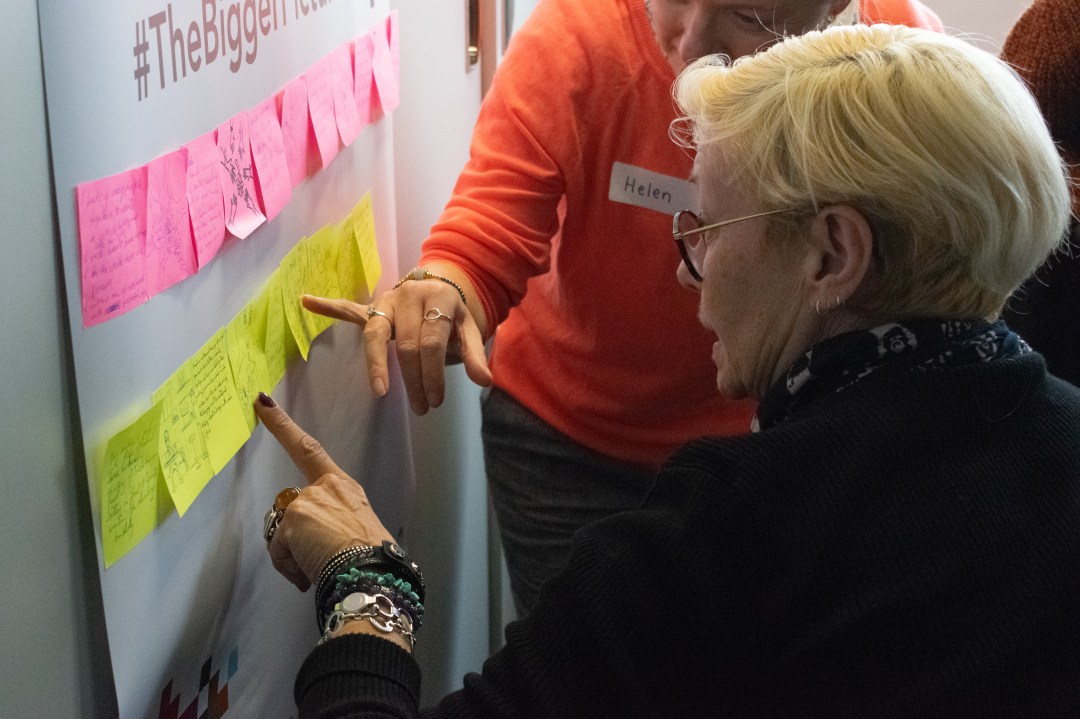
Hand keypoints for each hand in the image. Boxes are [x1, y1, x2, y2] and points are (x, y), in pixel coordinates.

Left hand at [255, 394, 394, 590]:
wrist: (372, 571)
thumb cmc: (369, 558)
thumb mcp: (355, 530)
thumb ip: (330, 524)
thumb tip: (313, 545)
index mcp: (343, 486)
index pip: (309, 448)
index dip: (283, 426)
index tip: (262, 403)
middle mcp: (325, 487)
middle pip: (291, 508)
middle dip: (294, 535)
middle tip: (315, 557)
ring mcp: (308, 500)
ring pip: (282, 531)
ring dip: (293, 553)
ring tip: (318, 567)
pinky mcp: (295, 518)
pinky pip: (278, 548)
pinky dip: (289, 565)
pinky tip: (308, 573)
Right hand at [302, 272, 490, 415]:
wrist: (440, 287)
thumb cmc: (453, 316)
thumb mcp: (469, 331)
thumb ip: (474, 355)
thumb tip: (485, 381)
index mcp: (438, 299)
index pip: (432, 341)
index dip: (434, 372)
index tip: (436, 400)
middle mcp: (409, 296)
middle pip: (406, 344)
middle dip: (414, 379)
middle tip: (422, 408)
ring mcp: (387, 300)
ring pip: (376, 333)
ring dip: (377, 365)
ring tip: (379, 391)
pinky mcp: (372, 307)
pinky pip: (349, 309)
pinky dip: (329, 306)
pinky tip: (308, 301)